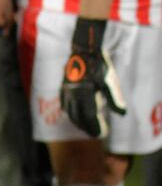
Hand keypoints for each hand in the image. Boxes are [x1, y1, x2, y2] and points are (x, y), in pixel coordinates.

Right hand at [60, 18, 125, 137]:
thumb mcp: (110, 82)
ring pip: (69, 112)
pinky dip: (69, 112)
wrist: (84, 51)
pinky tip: (72, 113)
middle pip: (78, 117)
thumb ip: (115, 99)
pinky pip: (64, 104)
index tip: (102, 134)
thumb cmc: (99, 66)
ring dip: (77, 121)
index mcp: (84, 95)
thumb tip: (122, 114)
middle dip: (86, 127)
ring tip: (85, 126)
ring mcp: (66, 91)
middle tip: (95, 133)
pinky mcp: (64, 87)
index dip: (95, 128)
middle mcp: (73, 95)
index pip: (89, 118)